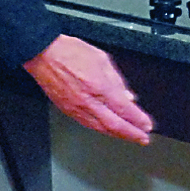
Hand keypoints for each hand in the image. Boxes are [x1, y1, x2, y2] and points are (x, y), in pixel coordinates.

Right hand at [23, 35, 153, 143]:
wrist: (43, 54)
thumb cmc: (69, 52)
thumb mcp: (102, 59)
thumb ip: (116, 80)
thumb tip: (127, 96)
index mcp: (99, 87)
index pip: (124, 110)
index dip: (138, 120)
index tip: (146, 125)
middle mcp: (89, 101)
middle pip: (114, 125)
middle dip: (131, 134)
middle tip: (142, 138)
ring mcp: (77, 108)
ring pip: (101, 128)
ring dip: (118, 134)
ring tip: (129, 136)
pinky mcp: (67, 111)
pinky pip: (88, 124)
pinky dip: (102, 129)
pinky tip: (108, 129)